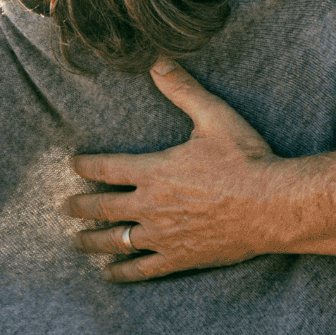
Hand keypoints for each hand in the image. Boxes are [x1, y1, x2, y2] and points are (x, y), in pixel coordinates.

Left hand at [62, 61, 335, 281]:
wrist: (271, 206)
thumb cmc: (246, 159)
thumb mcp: (214, 117)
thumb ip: (182, 90)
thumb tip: (157, 61)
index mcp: (154, 170)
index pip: (107, 167)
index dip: (86, 165)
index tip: (71, 164)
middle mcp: (150, 205)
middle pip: (103, 207)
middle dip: (80, 206)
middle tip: (63, 207)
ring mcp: (163, 235)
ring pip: (116, 241)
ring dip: (92, 241)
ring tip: (76, 242)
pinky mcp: (179, 258)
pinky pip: (141, 269)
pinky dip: (122, 272)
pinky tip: (109, 273)